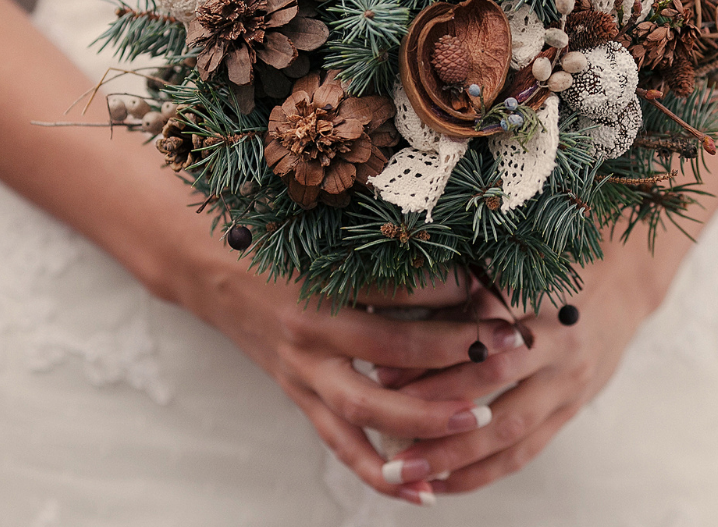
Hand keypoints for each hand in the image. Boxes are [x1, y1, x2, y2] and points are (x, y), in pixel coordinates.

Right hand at [185, 259, 526, 504]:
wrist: (206, 263)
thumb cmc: (272, 236)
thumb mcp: (321, 226)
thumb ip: (379, 240)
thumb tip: (455, 249)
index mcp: (318, 278)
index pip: (398, 286)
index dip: (453, 286)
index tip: (497, 285)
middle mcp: (310, 328)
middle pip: (393, 347)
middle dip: (457, 350)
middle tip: (511, 346)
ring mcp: (302, 369)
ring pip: (369, 406)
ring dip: (427, 417)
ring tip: (479, 418)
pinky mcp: (299, 395)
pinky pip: (342, 444)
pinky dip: (381, 472)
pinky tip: (423, 490)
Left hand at [370, 235, 683, 494]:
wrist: (620, 285)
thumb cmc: (551, 270)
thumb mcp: (515, 269)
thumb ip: (467, 294)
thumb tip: (393, 321)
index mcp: (541, 302)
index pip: (482, 336)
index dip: (432, 361)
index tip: (383, 377)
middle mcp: (561, 346)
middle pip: (495, 388)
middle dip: (437, 417)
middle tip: (387, 435)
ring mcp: (570, 385)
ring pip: (511, 433)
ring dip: (456, 458)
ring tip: (408, 473)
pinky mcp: (570, 412)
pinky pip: (525, 453)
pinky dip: (483, 472)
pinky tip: (444, 484)